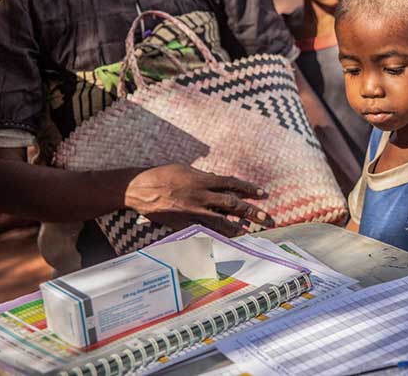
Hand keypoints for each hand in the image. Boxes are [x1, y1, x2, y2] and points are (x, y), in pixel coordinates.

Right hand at [125, 164, 273, 237]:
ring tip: (249, 231)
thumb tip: (219, 180)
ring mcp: (192, 210)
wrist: (141, 189)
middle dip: (251, 211)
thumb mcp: (187, 170)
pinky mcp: (183, 223)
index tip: (263, 194)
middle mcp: (201, 195)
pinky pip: (203, 230)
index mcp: (203, 179)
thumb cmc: (164, 175)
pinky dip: (215, 234)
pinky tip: (225, 238)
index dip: (250, 189)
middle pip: (232, 204)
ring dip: (236, 226)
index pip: (233, 184)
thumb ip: (205, 176)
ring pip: (220, 220)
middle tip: (266, 217)